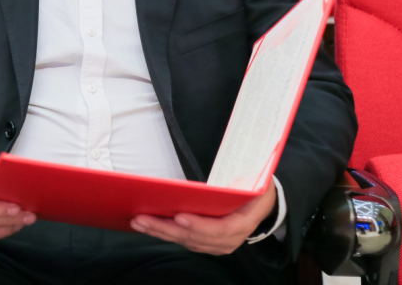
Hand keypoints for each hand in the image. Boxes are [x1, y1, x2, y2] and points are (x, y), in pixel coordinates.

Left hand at [130, 181, 276, 254]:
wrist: (263, 202)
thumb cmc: (257, 185)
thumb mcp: (257, 178)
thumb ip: (242, 176)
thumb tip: (228, 157)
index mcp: (245, 220)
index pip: (223, 229)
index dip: (201, 225)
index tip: (180, 216)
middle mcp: (231, 239)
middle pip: (197, 238)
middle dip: (168, 229)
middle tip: (143, 218)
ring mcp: (218, 244)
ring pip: (187, 241)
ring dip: (161, 232)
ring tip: (139, 221)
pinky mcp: (207, 243)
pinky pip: (185, 240)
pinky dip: (166, 234)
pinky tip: (149, 225)